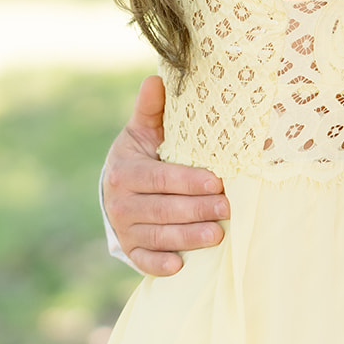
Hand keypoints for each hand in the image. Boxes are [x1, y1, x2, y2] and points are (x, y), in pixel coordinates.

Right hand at [103, 74, 229, 275]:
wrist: (117, 188)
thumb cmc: (141, 154)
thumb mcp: (142, 131)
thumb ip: (151, 109)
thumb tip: (156, 77)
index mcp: (125, 171)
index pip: (160, 178)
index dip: (188, 181)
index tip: (216, 181)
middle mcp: (120, 202)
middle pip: (162, 209)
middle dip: (196, 210)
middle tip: (227, 208)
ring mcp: (124, 228)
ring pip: (158, 235)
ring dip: (187, 237)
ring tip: (217, 235)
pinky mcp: (129, 249)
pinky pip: (143, 260)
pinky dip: (160, 264)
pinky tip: (180, 265)